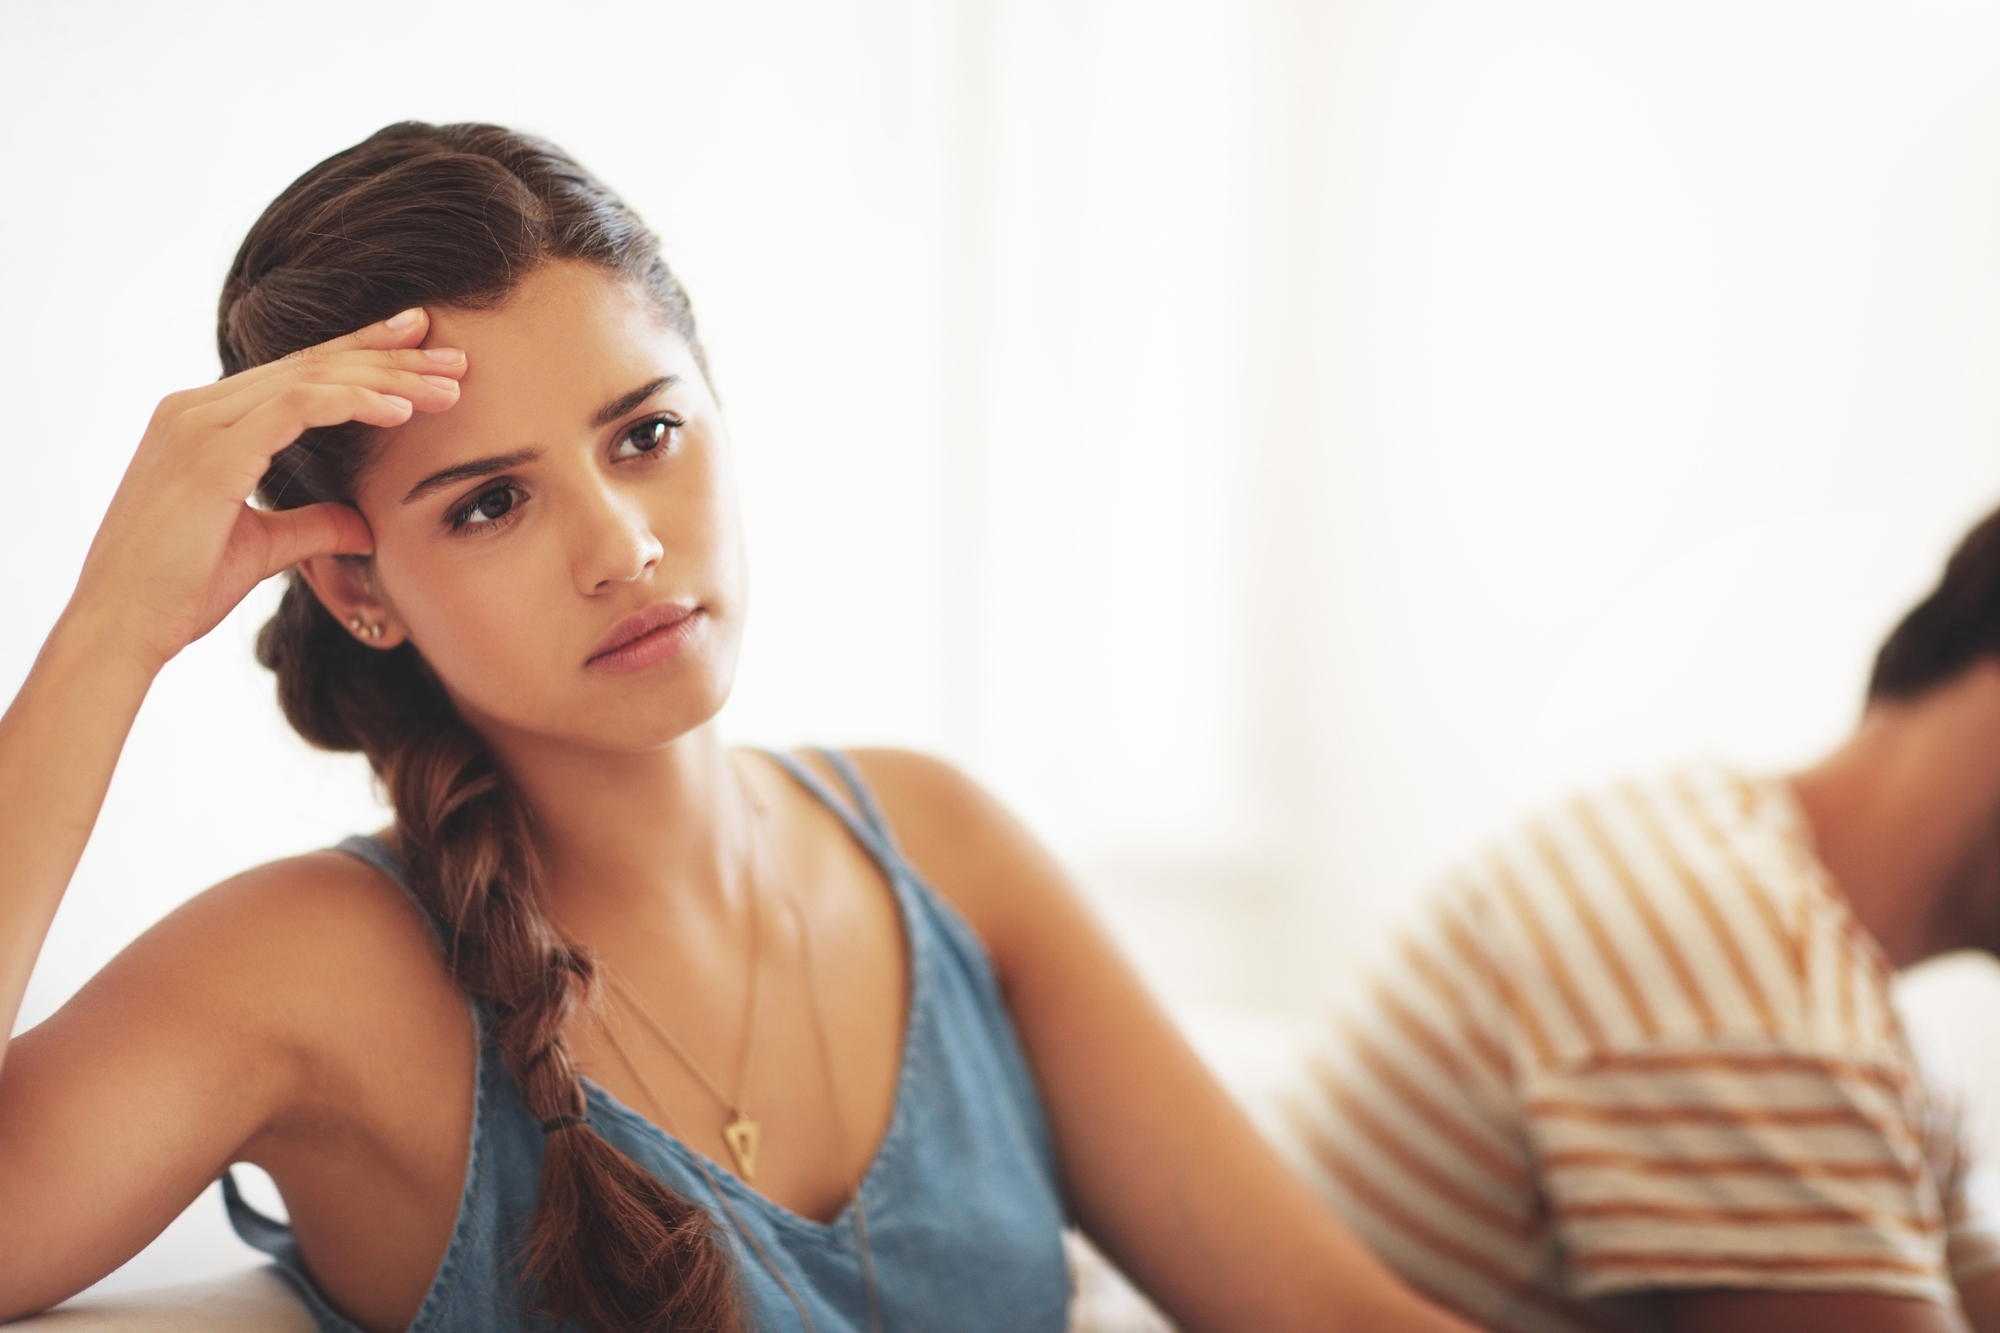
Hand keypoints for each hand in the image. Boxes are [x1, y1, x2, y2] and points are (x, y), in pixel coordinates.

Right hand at [70, 309, 465, 672]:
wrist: (122, 627)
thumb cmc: (178, 591)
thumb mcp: (261, 548)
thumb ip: (312, 525)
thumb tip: (365, 526)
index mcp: (202, 421)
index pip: (295, 373)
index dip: (361, 355)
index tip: (420, 350)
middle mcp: (195, 408)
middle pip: (310, 364)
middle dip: (389, 356)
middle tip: (455, 355)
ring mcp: (198, 424)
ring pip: (311, 377)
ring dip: (387, 378)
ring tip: (448, 386)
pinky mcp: (210, 452)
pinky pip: (296, 407)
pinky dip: (353, 402)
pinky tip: (401, 410)